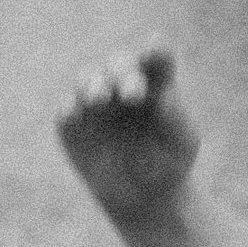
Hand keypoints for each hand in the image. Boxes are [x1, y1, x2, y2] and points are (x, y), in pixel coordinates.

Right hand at [57, 46, 200, 222]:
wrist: (144, 197)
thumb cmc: (168, 164)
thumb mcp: (181, 144)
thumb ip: (176, 118)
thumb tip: (165, 96)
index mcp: (156, 84)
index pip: (156, 60)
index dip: (155, 51)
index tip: (155, 49)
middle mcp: (123, 84)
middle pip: (119, 64)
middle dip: (123, 73)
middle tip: (133, 93)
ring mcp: (96, 101)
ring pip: (87, 79)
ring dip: (92, 84)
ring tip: (100, 98)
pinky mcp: (73, 123)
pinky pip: (67, 109)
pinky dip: (70, 108)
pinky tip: (76, 114)